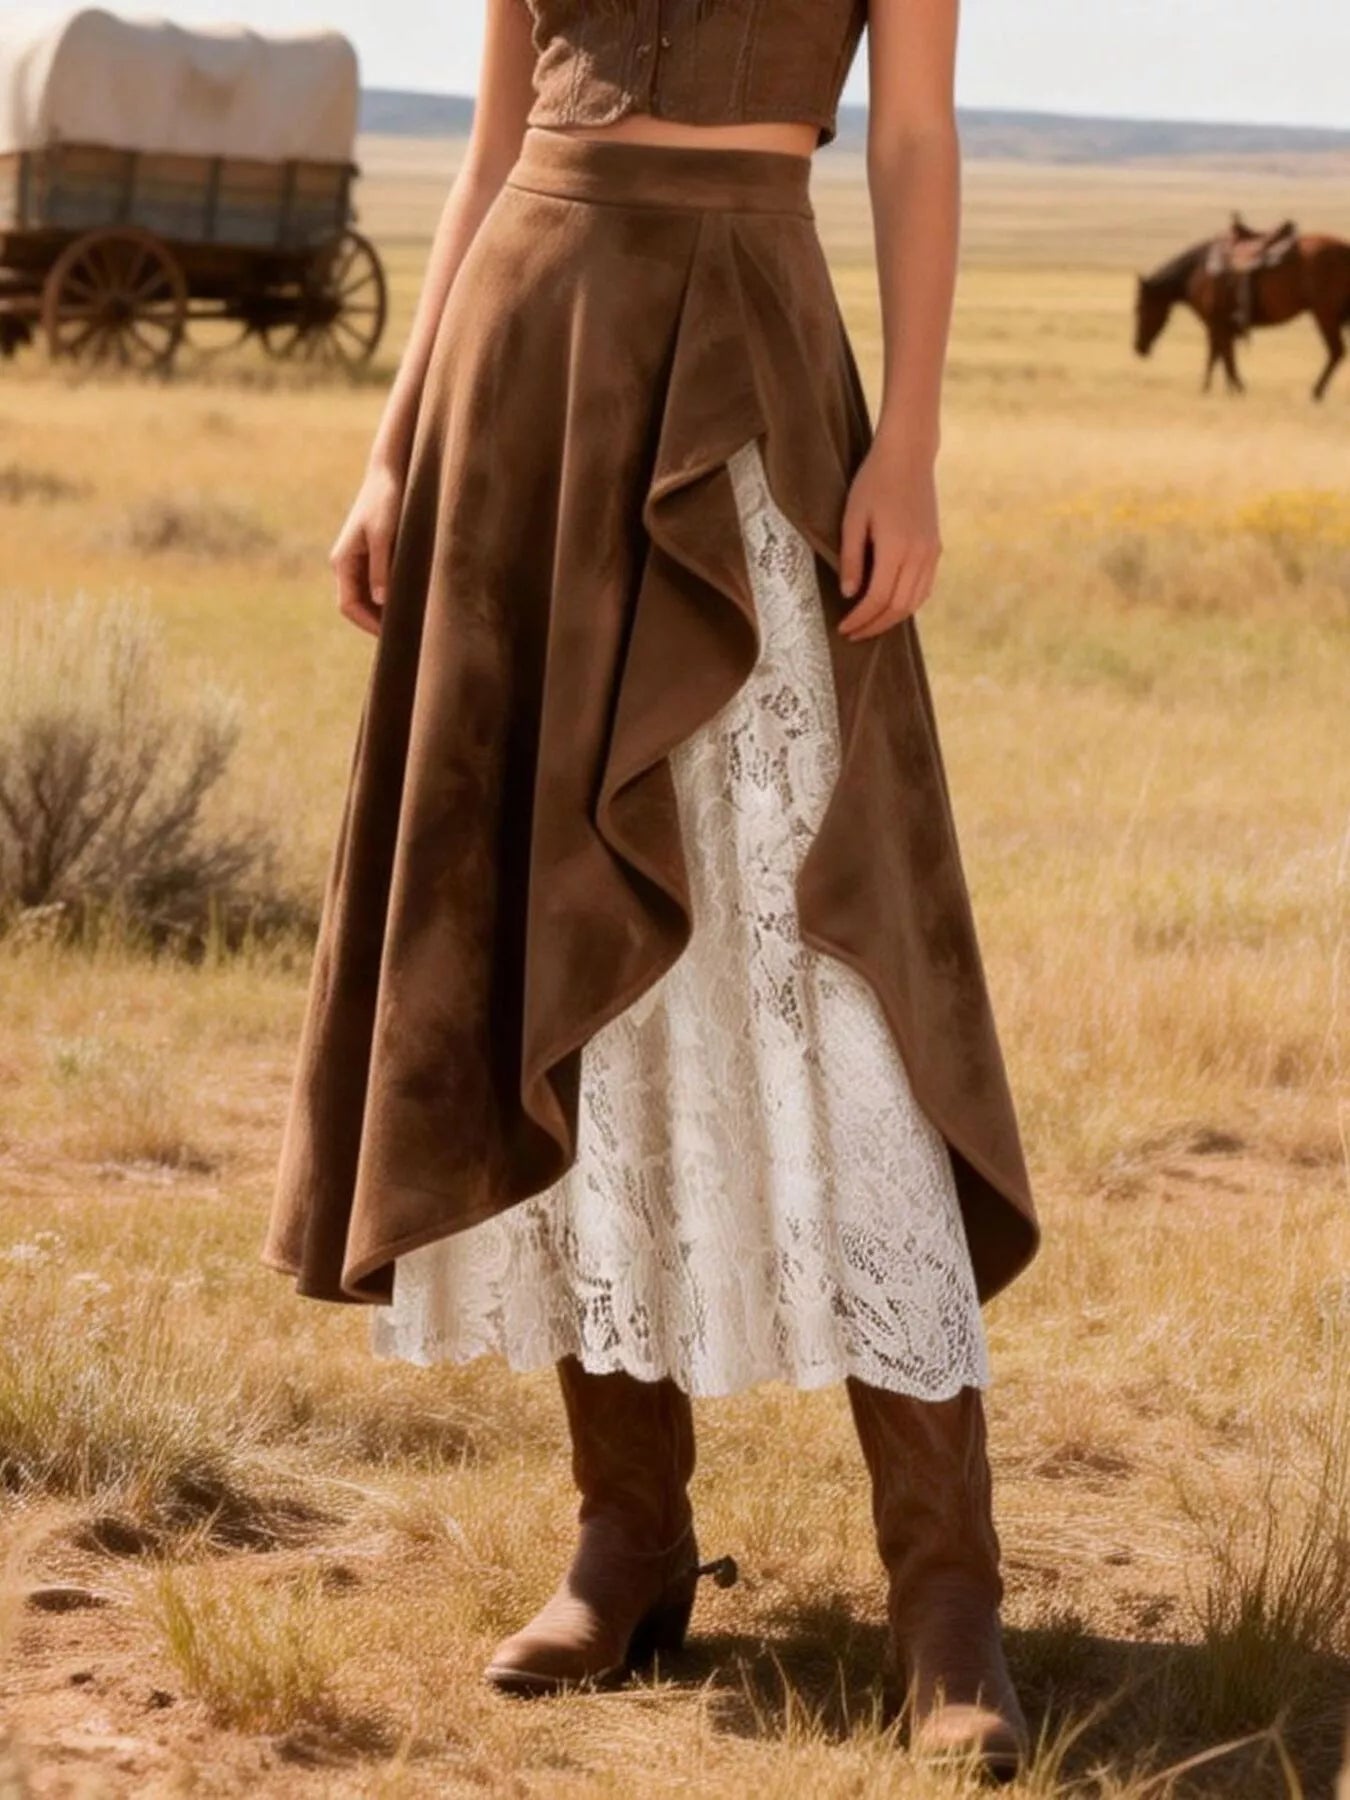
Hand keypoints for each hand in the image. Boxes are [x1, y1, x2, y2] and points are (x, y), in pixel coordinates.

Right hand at [330, 460, 403, 635]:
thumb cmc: (386, 500)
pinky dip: (390, 598)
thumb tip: (380, 601)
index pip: (348, 606)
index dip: (368, 624)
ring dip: (384, 611)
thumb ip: (381, 568)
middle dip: (376, 622)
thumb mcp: (385, 535)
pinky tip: (410, 602)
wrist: (389, 473)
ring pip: (367, 598)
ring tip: (410, 623)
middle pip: (357, 606)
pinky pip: (377, 585)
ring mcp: (359, 560)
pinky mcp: (373, 555)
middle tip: (405, 636)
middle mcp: (347, 564)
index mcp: (343, 561)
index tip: (392, 636)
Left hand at [837, 436, 942, 639]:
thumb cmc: (874, 483)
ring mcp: (931, 553)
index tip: (843, 628)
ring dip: (892, 619)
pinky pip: (924, 588)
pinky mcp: (936, 548)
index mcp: (897, 548)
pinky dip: (907, 604)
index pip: (878, 599)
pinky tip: (890, 606)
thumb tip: (848, 595)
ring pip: (915, 602)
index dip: (860, 619)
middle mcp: (919, 555)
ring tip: (869, 625)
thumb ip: (851, 558)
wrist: (909, 456)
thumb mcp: (852, 518)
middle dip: (874, 626)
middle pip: (898, 607)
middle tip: (853, 634)